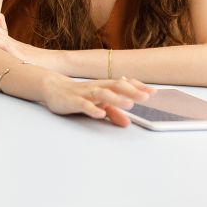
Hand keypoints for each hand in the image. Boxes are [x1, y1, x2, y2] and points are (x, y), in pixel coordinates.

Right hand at [38, 77, 153, 127]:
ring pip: (102, 93)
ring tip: (129, 104)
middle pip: (116, 86)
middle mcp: (96, 87)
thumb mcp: (98, 104)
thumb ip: (113, 112)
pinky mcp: (73, 101)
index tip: (153, 92)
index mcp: (104, 86)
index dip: (138, 87)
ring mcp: (84, 93)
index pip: (124, 84)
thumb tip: (127, 122)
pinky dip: (92, 109)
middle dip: (132, 91)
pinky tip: (100, 114)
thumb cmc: (78, 95)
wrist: (53, 89)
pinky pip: (83, 104)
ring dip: (116, 98)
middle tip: (146, 98)